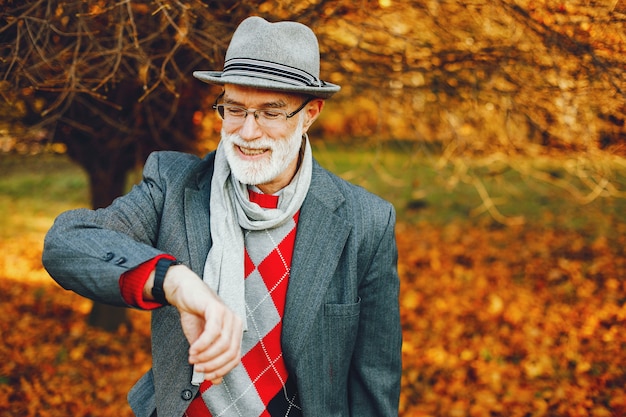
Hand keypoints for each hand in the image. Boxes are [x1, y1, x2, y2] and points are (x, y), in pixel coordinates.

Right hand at [164, 265, 242, 383]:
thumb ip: (209, 360)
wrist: (185, 294)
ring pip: (223, 344)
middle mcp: (236, 323)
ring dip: (206, 356)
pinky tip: (193, 349)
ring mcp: (228, 314)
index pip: (235, 358)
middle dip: (213, 365)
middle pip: (231, 353)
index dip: (221, 370)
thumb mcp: (202, 344)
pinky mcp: (217, 308)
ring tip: (192, 358)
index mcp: (236, 332)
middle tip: (197, 368)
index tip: (206, 376)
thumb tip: (215, 381)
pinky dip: (202, 345)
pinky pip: (213, 332)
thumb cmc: (195, 317)